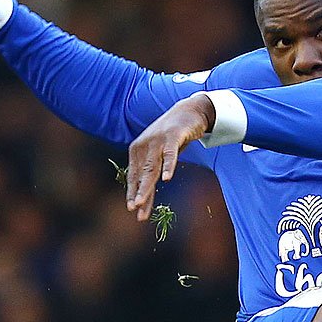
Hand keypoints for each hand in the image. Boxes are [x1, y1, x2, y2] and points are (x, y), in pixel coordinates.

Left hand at [124, 95, 215, 218]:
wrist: (189, 111)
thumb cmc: (172, 136)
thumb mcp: (158, 153)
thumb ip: (152, 170)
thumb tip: (143, 192)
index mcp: (137, 150)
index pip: (134, 176)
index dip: (133, 192)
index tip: (133, 210)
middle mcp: (144, 146)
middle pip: (142, 175)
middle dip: (138, 193)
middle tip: (134, 209)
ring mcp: (158, 141)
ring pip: (152, 168)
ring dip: (146, 186)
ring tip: (142, 202)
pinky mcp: (173, 136)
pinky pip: (170, 154)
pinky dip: (169, 166)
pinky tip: (167, 179)